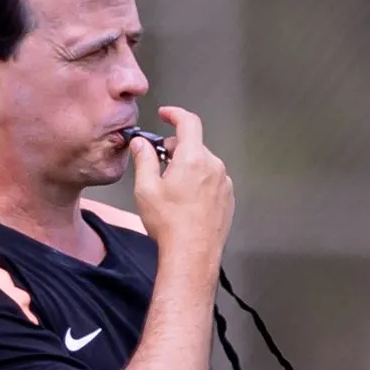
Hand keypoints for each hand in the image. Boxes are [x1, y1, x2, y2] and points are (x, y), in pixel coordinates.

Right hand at [128, 105, 232, 266]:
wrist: (192, 254)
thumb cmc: (170, 225)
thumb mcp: (146, 188)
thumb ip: (144, 159)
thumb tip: (141, 144)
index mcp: (193, 159)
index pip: (188, 122)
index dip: (175, 114)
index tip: (166, 115)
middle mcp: (213, 167)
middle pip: (194, 145)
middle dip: (175, 149)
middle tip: (159, 164)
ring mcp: (223, 183)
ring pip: (203, 163)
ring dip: (187, 167)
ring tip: (172, 190)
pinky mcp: (228, 198)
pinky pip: (212, 180)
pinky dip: (199, 182)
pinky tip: (186, 202)